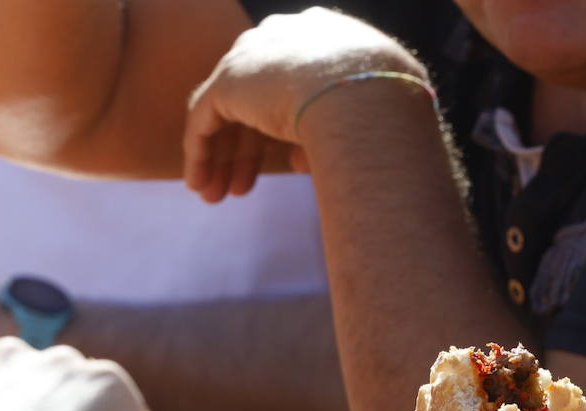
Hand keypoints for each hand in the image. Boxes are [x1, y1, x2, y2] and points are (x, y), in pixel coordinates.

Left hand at [183, 8, 421, 202]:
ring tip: (217, 198)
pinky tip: (198, 185)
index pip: (290, 84)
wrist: (368, 96)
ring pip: (226, 113)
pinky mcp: (228, 80)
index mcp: (320, 38)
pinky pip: (204, 121)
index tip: (284, 165)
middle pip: (254, 99)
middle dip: (246, 149)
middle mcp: (282, 38)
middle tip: (242, 188)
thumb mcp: (370, 115)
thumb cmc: (387, 110)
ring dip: (220, 158)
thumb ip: (337, 131)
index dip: (282, 129)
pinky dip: (200, 154)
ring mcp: (253, 56)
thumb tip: (302, 161)